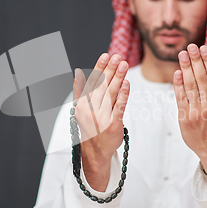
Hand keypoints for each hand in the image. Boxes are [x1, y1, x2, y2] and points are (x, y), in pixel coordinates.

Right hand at [73, 53, 129, 190]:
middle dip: (110, 69)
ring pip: (110, 93)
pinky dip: (123, 94)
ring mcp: (101, 116)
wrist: (95, 152)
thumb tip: (79, 74)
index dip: (99, 67)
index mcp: (81, 104)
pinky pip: (119, 106)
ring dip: (118, 77)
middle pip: (101, 85)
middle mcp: (90, 109)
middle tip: (118, 56)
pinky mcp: (112, 124)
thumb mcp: (80, 110)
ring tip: (124, 64)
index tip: (105, 55)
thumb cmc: (90, 127)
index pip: (91, 81)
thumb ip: (81, 92)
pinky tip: (127, 83)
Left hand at [173, 44, 206, 176]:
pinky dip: (178, 85)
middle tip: (190, 46)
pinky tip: (177, 73)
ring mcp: (196, 111)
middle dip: (195, 60)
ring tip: (182, 54)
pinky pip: (181, 98)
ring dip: (186, 68)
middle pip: (201, 78)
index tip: (203, 48)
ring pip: (190, 85)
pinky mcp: (185, 117)